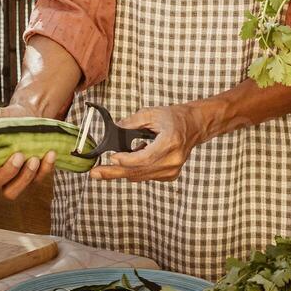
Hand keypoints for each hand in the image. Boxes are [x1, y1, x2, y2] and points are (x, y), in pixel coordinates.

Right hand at [0, 100, 59, 199]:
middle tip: (18, 155)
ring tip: (34, 158)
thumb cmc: (8, 118)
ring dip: (25, 177)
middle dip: (6, 173)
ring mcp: (13, 178)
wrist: (32, 116)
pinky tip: (50, 154)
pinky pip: (37, 181)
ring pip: (13, 191)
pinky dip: (45, 169)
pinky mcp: (32, 177)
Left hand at [90, 103, 206, 182]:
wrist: (195, 126)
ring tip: (114, 158)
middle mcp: (173, 160)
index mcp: (170, 143)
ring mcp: (172, 170)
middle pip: (139, 172)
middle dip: (114, 173)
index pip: (144, 159)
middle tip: (95, 174)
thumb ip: (131, 122)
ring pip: (141, 176)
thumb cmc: (175, 118)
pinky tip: (134, 157)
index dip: (125, 160)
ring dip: (124, 169)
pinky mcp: (170, 175)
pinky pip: (146, 176)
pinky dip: (136, 169)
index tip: (112, 158)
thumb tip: (114, 130)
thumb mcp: (151, 113)